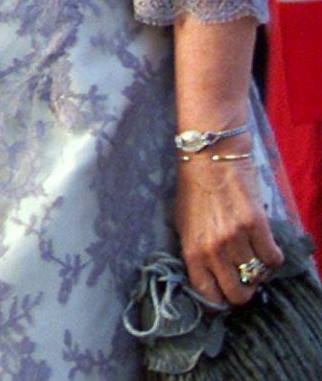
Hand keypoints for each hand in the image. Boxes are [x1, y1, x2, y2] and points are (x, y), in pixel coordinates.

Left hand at [174, 154, 283, 306]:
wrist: (209, 155)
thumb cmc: (193, 188)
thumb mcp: (184, 223)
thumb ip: (195, 251)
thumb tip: (209, 278)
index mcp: (192, 250)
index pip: (208, 295)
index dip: (220, 301)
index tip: (225, 296)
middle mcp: (213, 249)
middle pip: (237, 294)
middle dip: (243, 292)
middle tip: (244, 280)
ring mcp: (235, 237)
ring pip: (257, 276)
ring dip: (258, 271)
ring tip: (253, 256)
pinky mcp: (256, 225)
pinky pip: (272, 258)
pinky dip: (272, 257)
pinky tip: (266, 246)